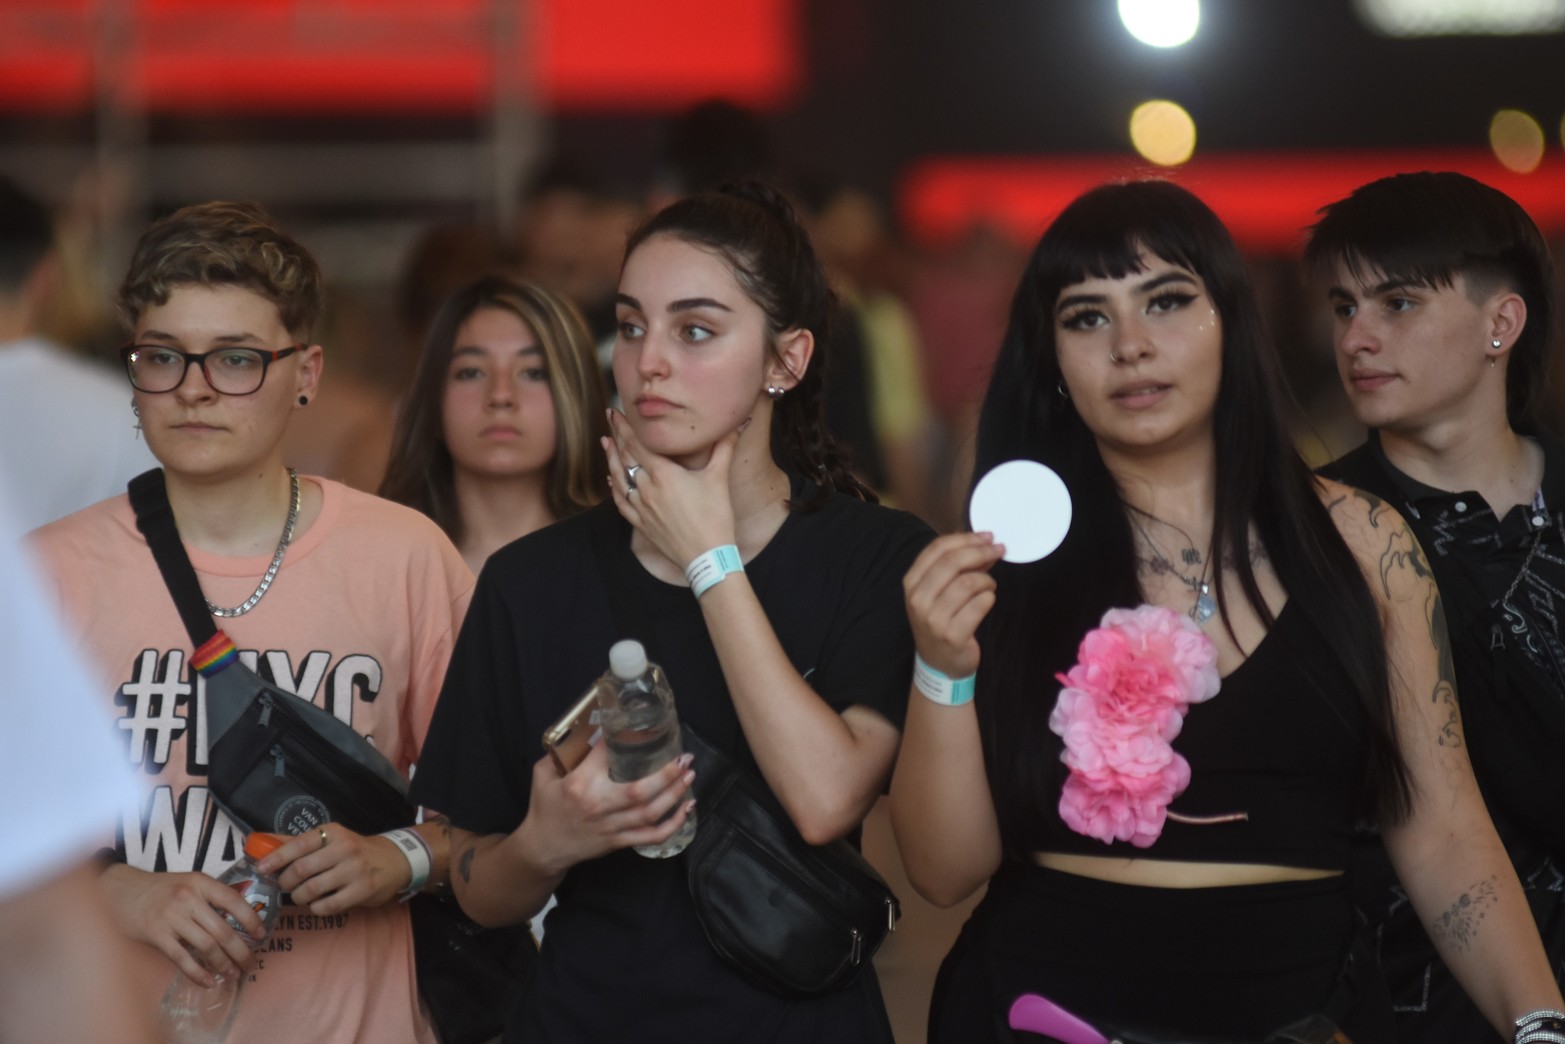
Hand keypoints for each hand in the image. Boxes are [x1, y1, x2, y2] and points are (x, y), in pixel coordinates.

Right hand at [100, 864, 261, 986]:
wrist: (121, 891)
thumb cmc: (160, 889)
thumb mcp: (189, 883)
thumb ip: (210, 898)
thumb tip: (238, 921)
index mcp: (201, 883)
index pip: (234, 901)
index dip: (251, 919)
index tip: (262, 935)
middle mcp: (188, 898)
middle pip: (223, 930)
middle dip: (241, 951)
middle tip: (251, 964)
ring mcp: (171, 917)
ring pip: (206, 946)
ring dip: (223, 964)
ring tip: (233, 974)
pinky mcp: (157, 935)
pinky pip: (182, 959)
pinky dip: (198, 973)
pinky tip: (208, 982)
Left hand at [256, 825, 408, 914]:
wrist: (394, 861)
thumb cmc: (355, 850)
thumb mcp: (330, 839)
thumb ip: (297, 842)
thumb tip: (260, 842)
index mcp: (333, 832)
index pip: (298, 844)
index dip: (277, 858)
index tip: (262, 869)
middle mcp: (345, 848)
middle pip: (301, 869)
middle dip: (285, 882)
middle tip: (283, 886)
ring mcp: (355, 870)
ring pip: (312, 889)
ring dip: (299, 897)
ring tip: (300, 895)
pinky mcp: (362, 890)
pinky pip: (328, 905)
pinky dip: (316, 908)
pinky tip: (318, 904)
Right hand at [516, 739, 695, 875]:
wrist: (543, 848)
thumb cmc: (544, 809)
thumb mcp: (543, 775)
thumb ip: (560, 754)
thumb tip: (587, 733)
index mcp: (579, 784)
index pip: (606, 756)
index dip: (625, 740)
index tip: (643, 729)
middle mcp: (598, 804)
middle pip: (639, 790)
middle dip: (667, 774)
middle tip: (684, 758)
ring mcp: (610, 826)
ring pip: (649, 812)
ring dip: (674, 794)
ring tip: (689, 775)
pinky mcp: (617, 842)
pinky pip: (651, 836)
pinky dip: (672, 825)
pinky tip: (687, 810)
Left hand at [603, 408, 738, 567]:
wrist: (707, 556)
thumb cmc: (715, 517)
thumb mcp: (719, 478)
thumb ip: (724, 448)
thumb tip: (738, 424)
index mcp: (663, 474)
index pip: (637, 444)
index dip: (624, 427)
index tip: (615, 412)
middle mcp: (646, 488)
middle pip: (625, 457)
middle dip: (616, 437)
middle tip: (609, 420)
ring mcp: (641, 507)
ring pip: (618, 478)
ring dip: (611, 459)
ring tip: (606, 443)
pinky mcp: (641, 524)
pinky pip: (621, 502)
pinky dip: (614, 488)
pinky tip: (611, 481)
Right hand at [903, 532, 1004, 678]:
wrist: (939, 662)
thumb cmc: (941, 620)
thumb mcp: (938, 591)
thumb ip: (956, 566)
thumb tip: (983, 541)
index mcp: (912, 583)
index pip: (938, 549)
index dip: (966, 538)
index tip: (987, 536)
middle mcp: (918, 600)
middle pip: (953, 562)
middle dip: (981, 552)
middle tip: (999, 550)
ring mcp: (933, 620)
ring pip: (968, 583)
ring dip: (986, 579)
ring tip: (988, 585)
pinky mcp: (953, 635)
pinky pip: (980, 604)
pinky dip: (989, 598)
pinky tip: (987, 601)